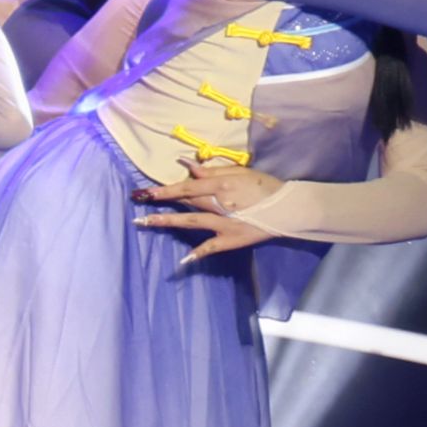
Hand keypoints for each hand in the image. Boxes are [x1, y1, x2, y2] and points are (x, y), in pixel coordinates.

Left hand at [134, 160, 283, 263]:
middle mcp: (219, 204)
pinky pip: (211, 247)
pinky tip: (184, 259)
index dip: (166, 189)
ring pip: (191, 222)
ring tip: (145, 221)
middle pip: (185, 202)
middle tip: (138, 201)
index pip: (187, 187)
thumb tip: (188, 166)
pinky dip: (198, 253)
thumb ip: (213, 171)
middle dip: (161, 202)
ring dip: (167, 221)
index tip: (147, 190)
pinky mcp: (231, 239)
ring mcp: (224, 224)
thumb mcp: (240, 172)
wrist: (288, 208)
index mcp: (221, 185)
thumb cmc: (265, 186)